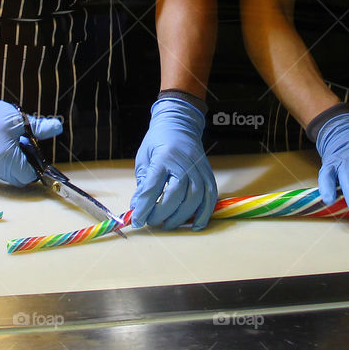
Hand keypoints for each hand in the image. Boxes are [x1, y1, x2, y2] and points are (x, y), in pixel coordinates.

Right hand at [0, 80, 63, 184]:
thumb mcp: (19, 120)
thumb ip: (40, 127)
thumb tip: (58, 127)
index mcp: (7, 158)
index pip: (28, 176)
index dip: (36, 167)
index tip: (37, 155)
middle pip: (19, 179)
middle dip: (27, 168)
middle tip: (27, 149)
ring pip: (8, 176)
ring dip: (15, 167)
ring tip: (15, 146)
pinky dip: (4, 164)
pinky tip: (4, 147)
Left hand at [131, 98, 216, 230]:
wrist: (179, 124)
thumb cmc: (157, 142)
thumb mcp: (144, 159)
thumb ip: (143, 184)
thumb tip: (139, 208)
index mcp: (163, 158)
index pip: (152, 188)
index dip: (144, 207)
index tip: (138, 220)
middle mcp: (183, 163)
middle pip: (175, 196)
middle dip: (162, 214)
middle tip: (152, 222)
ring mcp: (198, 168)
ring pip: (194, 199)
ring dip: (181, 217)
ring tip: (168, 224)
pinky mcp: (208, 173)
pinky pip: (210, 196)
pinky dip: (204, 213)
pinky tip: (195, 224)